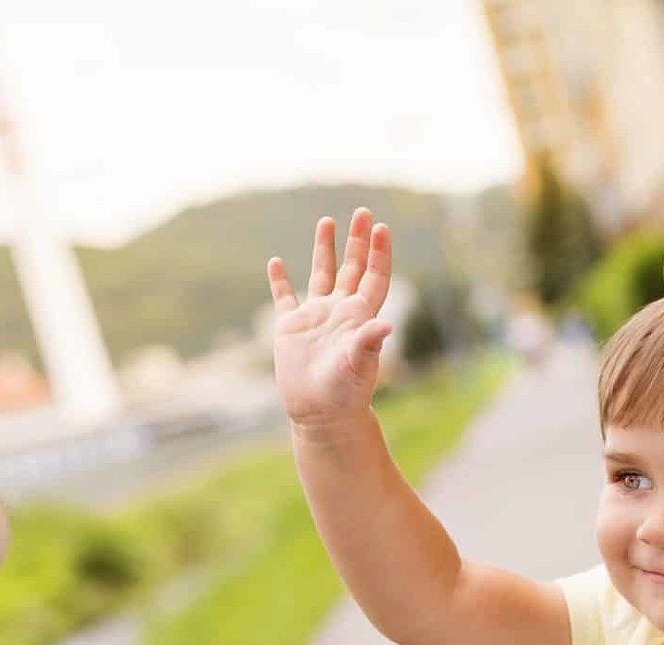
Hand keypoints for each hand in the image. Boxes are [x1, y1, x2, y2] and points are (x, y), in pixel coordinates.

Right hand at [267, 209, 392, 441]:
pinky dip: (280, 281)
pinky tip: (277, 262)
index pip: (373, 277)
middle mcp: (340, 312)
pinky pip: (285, 298)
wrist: (320, 413)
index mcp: (360, 317)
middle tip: (362, 212)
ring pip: (321, 275)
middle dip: (357, 241)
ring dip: (324, 249)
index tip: (380, 227)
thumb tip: (386, 324)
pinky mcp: (291, 328)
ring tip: (326, 221)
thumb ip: (368, 342)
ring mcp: (316, 318)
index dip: (378, 253)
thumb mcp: (358, 365)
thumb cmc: (344, 393)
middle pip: (351, 268)